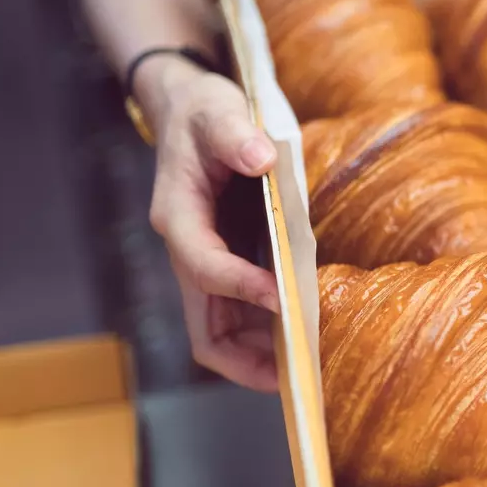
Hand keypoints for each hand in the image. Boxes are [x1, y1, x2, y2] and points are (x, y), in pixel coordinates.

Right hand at [146, 59, 280, 390]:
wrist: (187, 110)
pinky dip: (266, 331)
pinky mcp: (225, 262)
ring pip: (220, 330)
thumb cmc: (204, 112)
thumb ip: (235, 134)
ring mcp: (205, 262)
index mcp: (179, 217)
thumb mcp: (217, 110)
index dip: (240, 286)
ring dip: (259, 354)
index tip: (282, 299)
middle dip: (245, 358)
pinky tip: (303, 336)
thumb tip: (260, 157)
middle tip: (296, 375)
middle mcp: (187, 250)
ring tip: (307, 368)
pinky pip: (239, 314)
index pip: (204, 267)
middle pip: (204, 327)